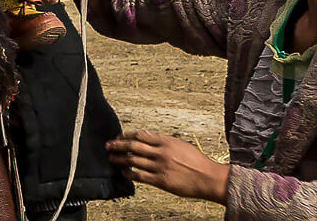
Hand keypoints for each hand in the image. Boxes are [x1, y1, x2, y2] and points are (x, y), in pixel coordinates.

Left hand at [106, 131, 229, 204]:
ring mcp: (160, 167)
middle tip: (108, 145)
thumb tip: (147, 138)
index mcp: (166, 141)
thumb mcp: (180, 144)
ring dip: (120, 159)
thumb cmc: (196, 161)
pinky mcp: (161, 181)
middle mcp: (161, 152)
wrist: (208, 177)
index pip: (140, 135)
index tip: (118, 136)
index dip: (126, 135)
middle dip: (118, 145)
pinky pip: (140, 176)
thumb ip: (163, 142)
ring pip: (134, 161)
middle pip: (133, 146)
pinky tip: (124, 172)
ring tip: (111, 158)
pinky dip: (130, 173)